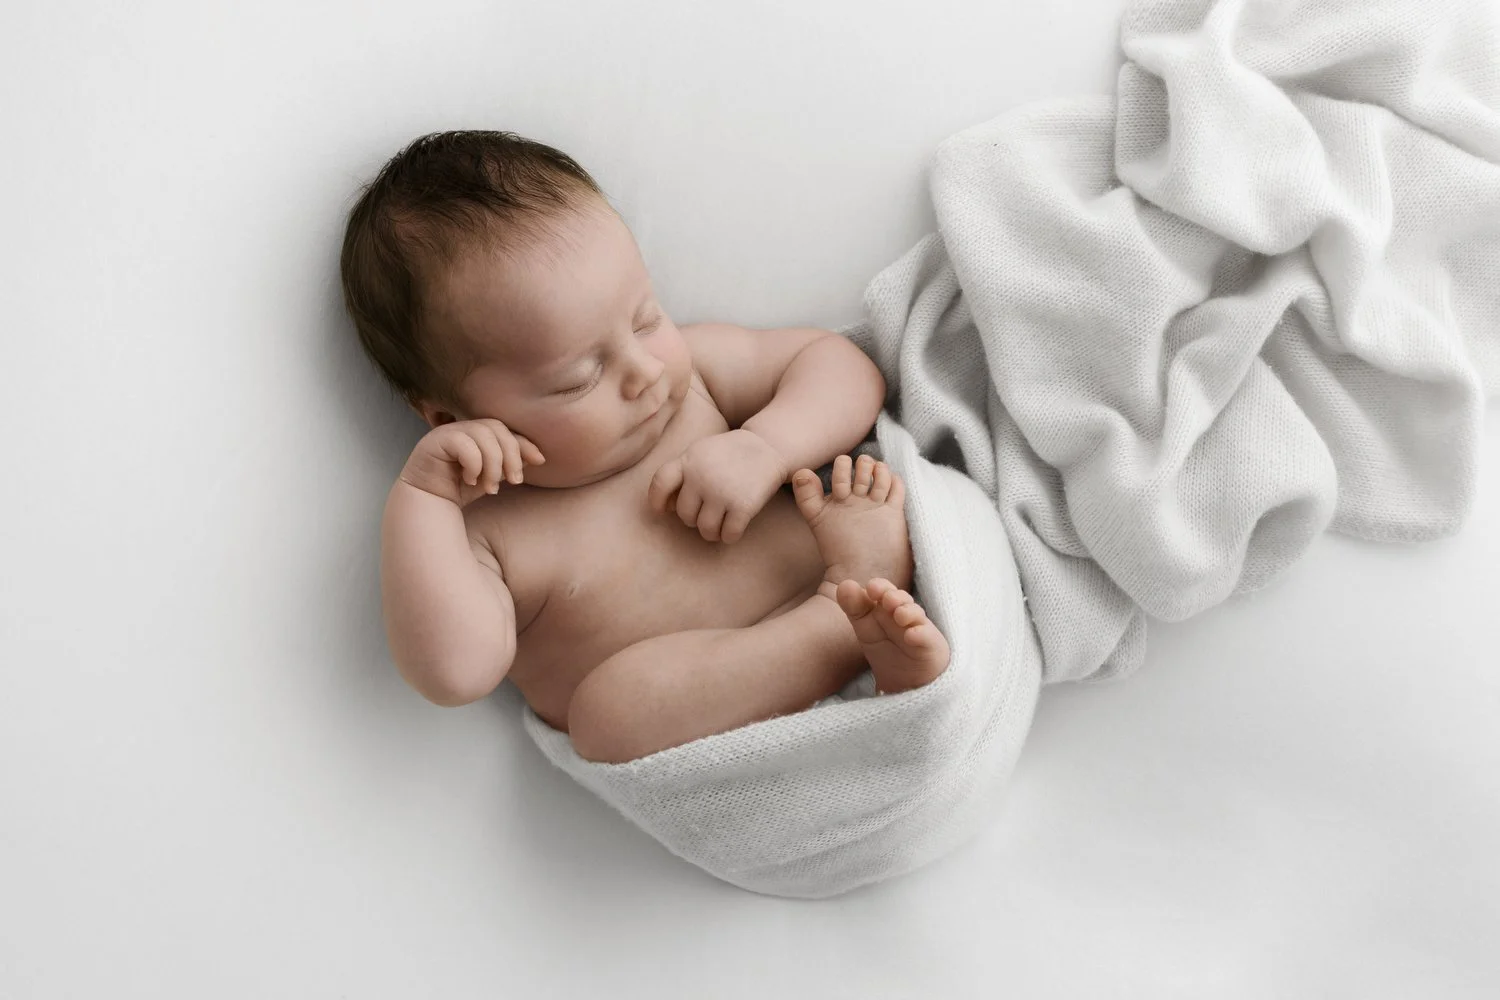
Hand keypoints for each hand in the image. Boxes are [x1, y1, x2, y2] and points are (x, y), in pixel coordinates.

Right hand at [399, 418, 544, 506]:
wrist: (430, 503)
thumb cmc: (461, 489)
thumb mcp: (493, 475)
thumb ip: (510, 463)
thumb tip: (538, 457)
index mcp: (478, 431)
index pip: (506, 429)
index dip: (524, 443)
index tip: (539, 461)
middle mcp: (463, 427)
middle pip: (497, 428)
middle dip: (511, 456)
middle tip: (514, 481)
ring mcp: (448, 431)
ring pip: (483, 435)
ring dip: (493, 465)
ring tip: (490, 487)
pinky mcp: (434, 440)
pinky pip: (464, 444)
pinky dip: (474, 464)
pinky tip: (470, 480)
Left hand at [647, 429, 787, 542]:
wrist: (769, 446)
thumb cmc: (730, 454)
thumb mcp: (701, 452)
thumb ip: (682, 473)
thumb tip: (665, 508)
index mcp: (688, 460)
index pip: (660, 483)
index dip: (657, 501)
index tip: (663, 511)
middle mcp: (701, 476)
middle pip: (685, 515)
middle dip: (695, 519)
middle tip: (709, 513)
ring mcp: (721, 491)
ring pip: (705, 530)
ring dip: (712, 532)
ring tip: (720, 525)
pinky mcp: (743, 505)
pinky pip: (728, 535)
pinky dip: (730, 536)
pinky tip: (735, 528)